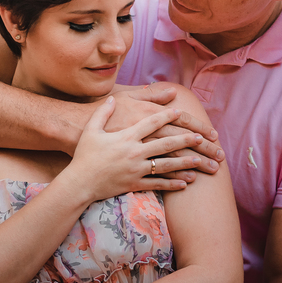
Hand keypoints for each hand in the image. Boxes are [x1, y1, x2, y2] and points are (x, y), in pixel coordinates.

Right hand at [60, 97, 207, 202]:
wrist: (78, 181)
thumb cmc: (84, 153)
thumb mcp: (93, 128)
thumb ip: (104, 111)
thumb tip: (112, 98)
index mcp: (126, 135)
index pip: (152, 121)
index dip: (167, 115)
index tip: (181, 111)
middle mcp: (134, 151)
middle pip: (166, 143)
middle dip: (187, 140)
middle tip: (204, 138)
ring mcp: (135, 169)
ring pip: (166, 165)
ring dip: (186, 163)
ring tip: (202, 162)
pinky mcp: (134, 184)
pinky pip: (157, 184)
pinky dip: (172, 183)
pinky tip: (186, 182)